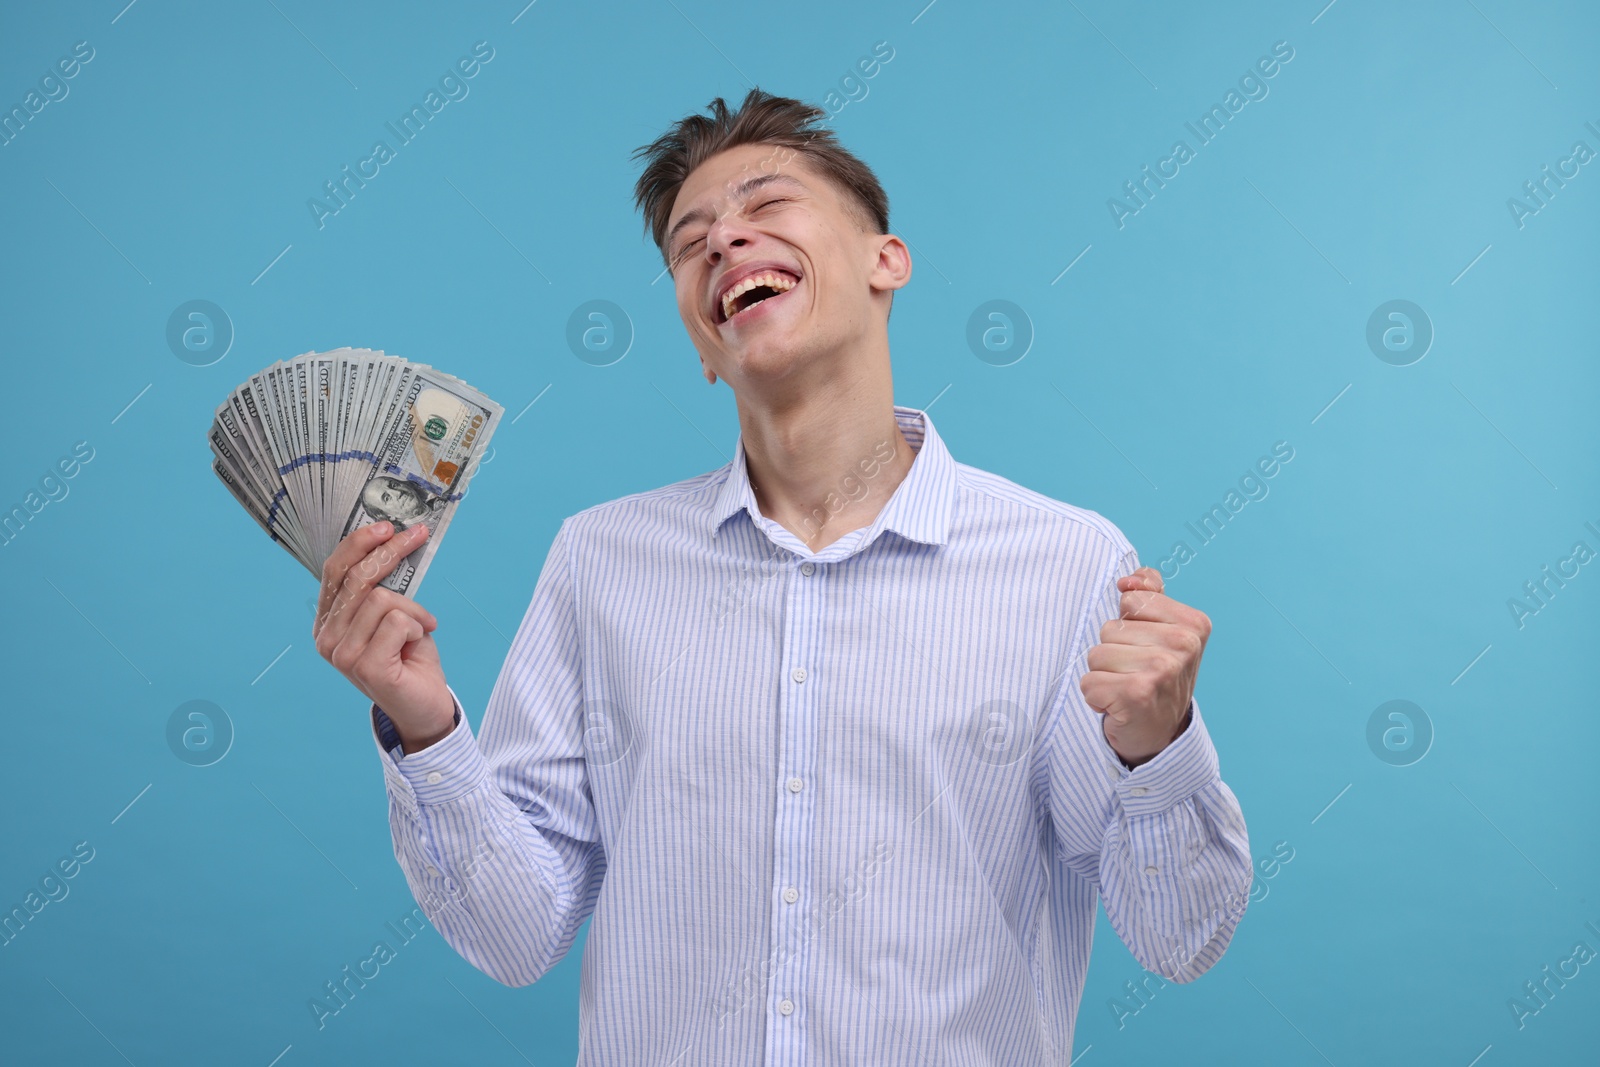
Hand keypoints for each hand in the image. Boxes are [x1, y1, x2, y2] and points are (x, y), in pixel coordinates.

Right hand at [313, 522, 454, 751]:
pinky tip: (418, 643)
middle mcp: (327, 638)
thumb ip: (383, 588)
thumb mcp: (394, 615)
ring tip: (421, 627)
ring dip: (413, 609)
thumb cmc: (409, 658)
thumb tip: (393, 542)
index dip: (358, 543)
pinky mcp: (365, 665)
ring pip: (383, 599)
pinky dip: (418, 625)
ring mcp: (342, 654)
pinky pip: (398, 620)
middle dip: (392, 550)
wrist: (425, 706)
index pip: (334, 571)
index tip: (387, 526)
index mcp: (328, 622)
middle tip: (418, 534)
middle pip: (356, 578)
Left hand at [1080, 566, 1208, 766]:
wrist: (1160, 735)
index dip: (1129, 627)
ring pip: (1096, 654)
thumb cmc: (1155, 678)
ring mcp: (1162, 669)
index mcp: (1193, 624)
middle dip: (1113, 652)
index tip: (1147, 650)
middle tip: (1135, 675)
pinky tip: (1117, 706)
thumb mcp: (1161, 631)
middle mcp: (1183, 645)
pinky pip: (1089, 682)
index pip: (1130, 601)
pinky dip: (1096, 697)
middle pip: (1110, 628)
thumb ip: (1148, 595)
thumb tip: (1129, 580)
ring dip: (1103, 675)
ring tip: (1126, 689)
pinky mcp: (1136, 694)